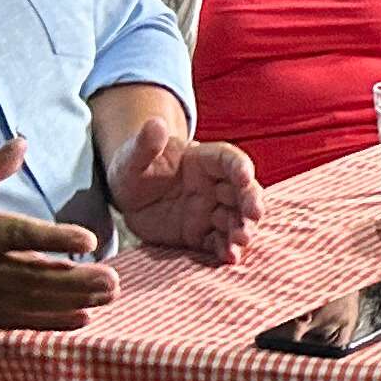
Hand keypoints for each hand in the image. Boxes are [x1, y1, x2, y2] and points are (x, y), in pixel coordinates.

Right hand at [0, 140, 117, 328]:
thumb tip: (21, 143)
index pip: (20, 236)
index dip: (54, 239)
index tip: (88, 239)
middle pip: (35, 275)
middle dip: (76, 280)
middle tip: (113, 280)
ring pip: (32, 301)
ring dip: (73, 300)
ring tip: (108, 295)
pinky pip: (19, 322)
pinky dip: (51, 322)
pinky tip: (82, 318)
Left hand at [109, 113, 261, 262]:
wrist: (127, 197)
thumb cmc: (133, 167)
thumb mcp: (133, 156)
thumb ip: (146, 143)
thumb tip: (154, 123)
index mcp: (204, 160)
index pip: (229, 160)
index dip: (240, 167)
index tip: (245, 177)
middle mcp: (214, 185)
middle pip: (242, 191)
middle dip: (251, 202)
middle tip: (253, 214)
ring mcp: (210, 211)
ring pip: (235, 219)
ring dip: (242, 229)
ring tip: (241, 239)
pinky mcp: (200, 234)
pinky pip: (218, 242)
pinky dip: (226, 250)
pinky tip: (229, 257)